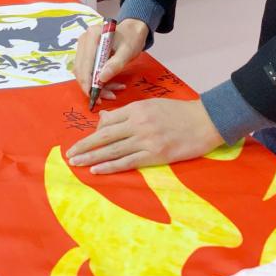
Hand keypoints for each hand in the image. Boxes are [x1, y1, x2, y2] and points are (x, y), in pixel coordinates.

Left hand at [66, 98, 224, 173]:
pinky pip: (128, 162)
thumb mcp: (153, 105)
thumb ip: (130, 113)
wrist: (206, 121)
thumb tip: (106, 119)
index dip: (93, 132)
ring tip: (76, 163)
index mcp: (137, 109)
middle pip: (104, 135)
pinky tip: (97, 170)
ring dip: (92, 158)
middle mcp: (138, 123)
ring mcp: (146, 140)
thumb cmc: (180, 113)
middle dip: (84, 146)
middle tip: (69, 154)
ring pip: (112, 150)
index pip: (108, 121)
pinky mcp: (155, 154)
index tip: (83, 141)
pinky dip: (110, 166)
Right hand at [72, 19, 148, 100]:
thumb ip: (115, 64)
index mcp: (93, 36)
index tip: (94, 96)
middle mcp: (84, 40)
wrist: (132, 32)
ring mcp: (83, 47)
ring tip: (112, 92)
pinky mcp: (85, 54)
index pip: (85, 63)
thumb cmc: (131, 39)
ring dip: (95, 85)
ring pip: (83, 72)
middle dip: (91, 86)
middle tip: (106, 97)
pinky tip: (109, 85)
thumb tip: (101, 78)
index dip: (88, 81)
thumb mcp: (128, 51)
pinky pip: (87, 71)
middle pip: (81, 69)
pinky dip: (96, 81)